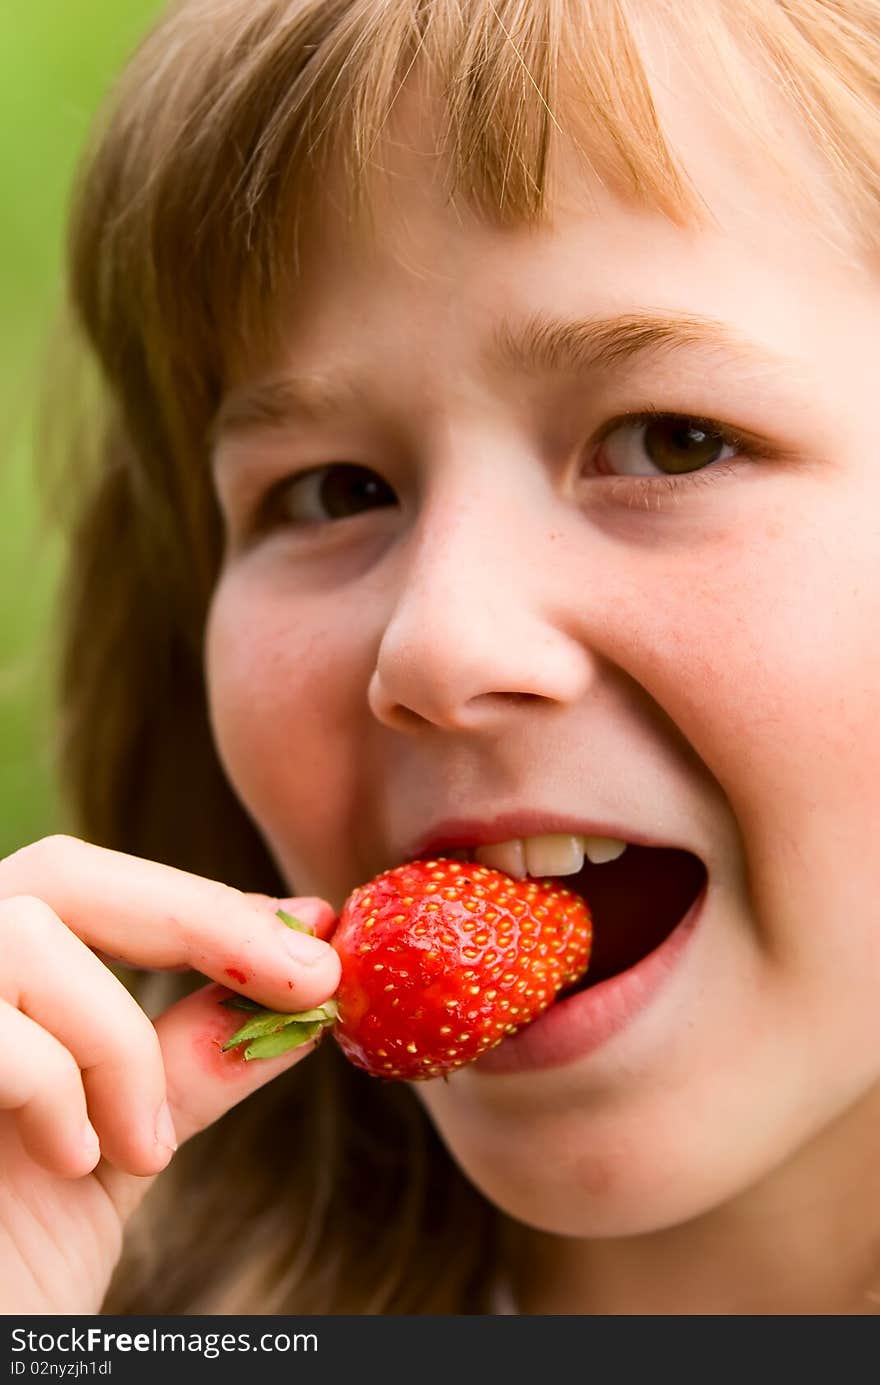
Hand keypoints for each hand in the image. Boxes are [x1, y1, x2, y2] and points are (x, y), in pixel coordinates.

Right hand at [0, 835, 339, 1312]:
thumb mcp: (119, 1150)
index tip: (312, 936)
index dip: (202, 905)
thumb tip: (299, 991)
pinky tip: (75, 1163)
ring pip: (28, 935)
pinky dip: (58, 1087)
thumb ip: (186, 1062)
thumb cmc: (10, 1282)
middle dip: (197, 917)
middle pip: (57, 873)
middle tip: (307, 981)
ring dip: (118, 1042)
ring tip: (140, 1144)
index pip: (87, 889)